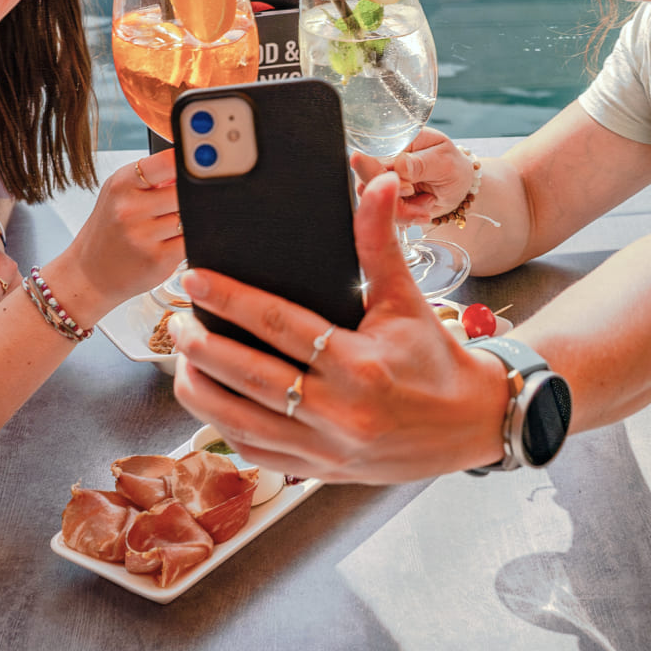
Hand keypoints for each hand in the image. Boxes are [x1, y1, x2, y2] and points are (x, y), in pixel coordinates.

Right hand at [47, 152, 183, 323]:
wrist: (90, 272)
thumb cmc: (110, 229)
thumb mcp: (120, 193)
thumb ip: (152, 177)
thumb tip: (194, 164)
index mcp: (121, 184)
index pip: (164, 162)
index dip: (185, 162)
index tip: (199, 162)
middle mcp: (130, 208)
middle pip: (185, 191)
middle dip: (190, 196)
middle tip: (181, 202)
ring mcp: (143, 235)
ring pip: (190, 217)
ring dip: (191, 220)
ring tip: (171, 225)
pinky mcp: (158, 259)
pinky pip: (191, 241)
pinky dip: (190, 240)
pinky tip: (174, 241)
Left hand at [168, 172, 509, 483]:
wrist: (471, 423)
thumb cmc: (435, 358)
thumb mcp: (406, 297)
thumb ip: (380, 240)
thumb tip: (378, 180)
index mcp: (360, 364)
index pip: (278, 324)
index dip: (230, 299)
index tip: (195, 279)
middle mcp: (339, 411)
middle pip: (249, 376)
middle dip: (202, 346)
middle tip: (178, 320)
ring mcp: (326, 448)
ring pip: (241, 421)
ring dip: (201, 391)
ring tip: (181, 360)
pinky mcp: (320, 470)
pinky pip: (257, 451)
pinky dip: (223, 426)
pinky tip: (208, 400)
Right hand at [349, 127, 473, 225]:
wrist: (457, 189)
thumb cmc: (453, 169)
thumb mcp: (444, 163)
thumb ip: (421, 164)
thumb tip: (399, 164)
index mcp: (398, 139)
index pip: (373, 155)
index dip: (384, 177)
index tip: (409, 189)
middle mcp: (385, 158)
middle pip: (369, 181)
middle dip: (395, 199)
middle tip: (420, 203)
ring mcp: (382, 178)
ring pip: (376, 201)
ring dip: (403, 211)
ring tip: (426, 205)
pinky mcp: (385, 197)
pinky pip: (385, 213)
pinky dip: (405, 217)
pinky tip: (422, 211)